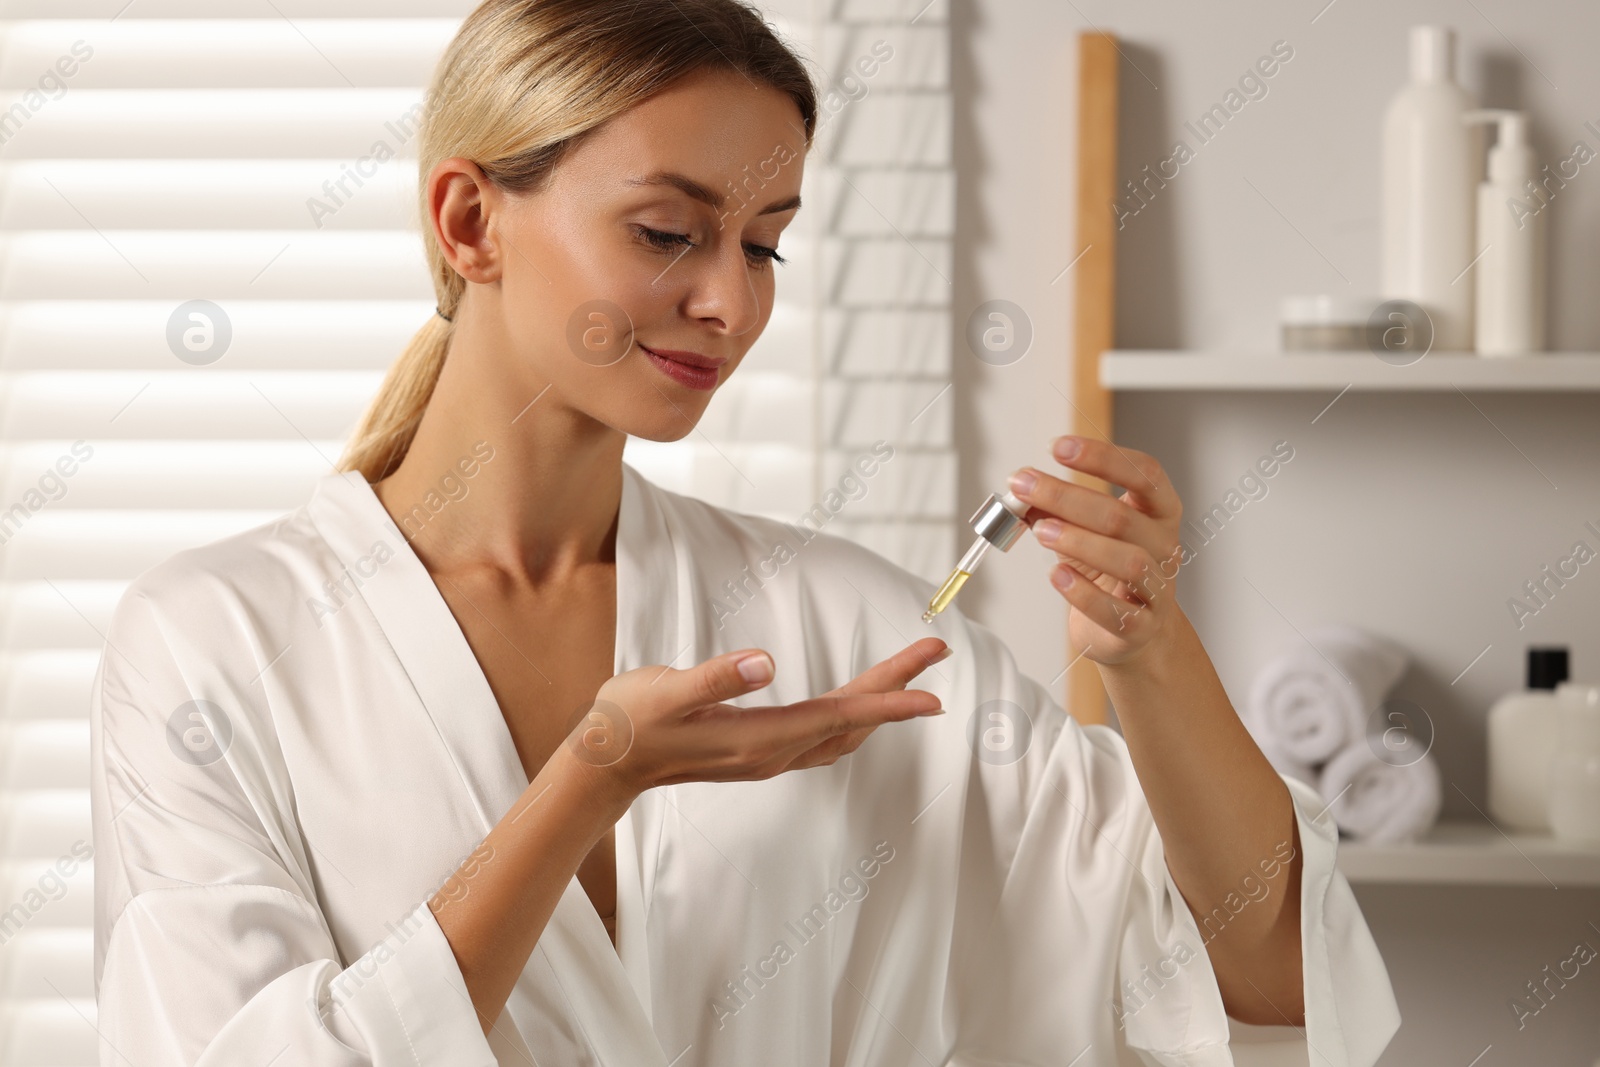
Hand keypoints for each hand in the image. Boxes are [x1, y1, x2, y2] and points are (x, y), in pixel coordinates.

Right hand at [566, 638, 949, 800]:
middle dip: (897, 689)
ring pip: (841, 733)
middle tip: (936, 652)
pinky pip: (822, 736)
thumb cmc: (631, 722)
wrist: (605, 765)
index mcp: (759, 738)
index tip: (934, 691)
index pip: (840, 717)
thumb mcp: (667, 691)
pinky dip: (852, 717)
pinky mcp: (757, 751)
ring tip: (910, 674)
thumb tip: (765, 663)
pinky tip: (856, 705)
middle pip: (851, 721)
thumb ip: (716, 678)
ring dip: (879, 704)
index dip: (890, 702)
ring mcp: (766, 757)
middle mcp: (772, 754)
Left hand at [1007, 435, 1183, 666]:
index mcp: (1158, 512)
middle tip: (1025, 486)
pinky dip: (1083, 593)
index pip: (1144, 473)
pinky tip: (1057, 576)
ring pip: (1128, 560)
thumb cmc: (1111, 575)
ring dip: (1079, 542)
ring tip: (1040, 531)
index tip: (1058, 447)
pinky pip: (1116, 611)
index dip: (1102, 456)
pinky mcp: (1143, 627)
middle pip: (1121, 516)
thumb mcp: (1085, 533)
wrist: (1138, 633)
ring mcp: (1159, 588)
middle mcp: (1166, 546)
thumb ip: (1057, 510)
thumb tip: (1022, 488)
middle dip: (1067, 497)